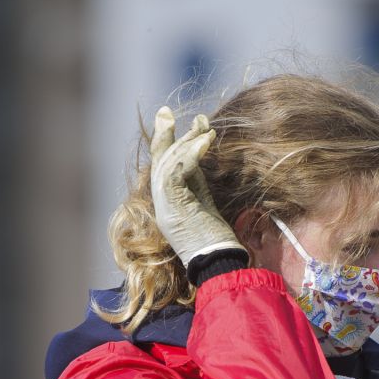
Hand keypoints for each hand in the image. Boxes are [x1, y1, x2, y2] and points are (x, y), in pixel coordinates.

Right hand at [148, 106, 243, 268]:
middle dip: (172, 134)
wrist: (217, 263)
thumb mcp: (204, 202)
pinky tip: (204, 142)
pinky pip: (176, 173)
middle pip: (160, 160)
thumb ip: (196, 180)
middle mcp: (161, 203)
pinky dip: (190, 155)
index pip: (160, 165)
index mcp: (166, 202)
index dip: (165, 139)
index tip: (170, 115)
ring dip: (187, 143)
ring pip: (166, 163)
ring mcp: (165, 206)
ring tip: (206, 129)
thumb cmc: (216, 239)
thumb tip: (199, 150)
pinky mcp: (174, 208)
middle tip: (196, 117)